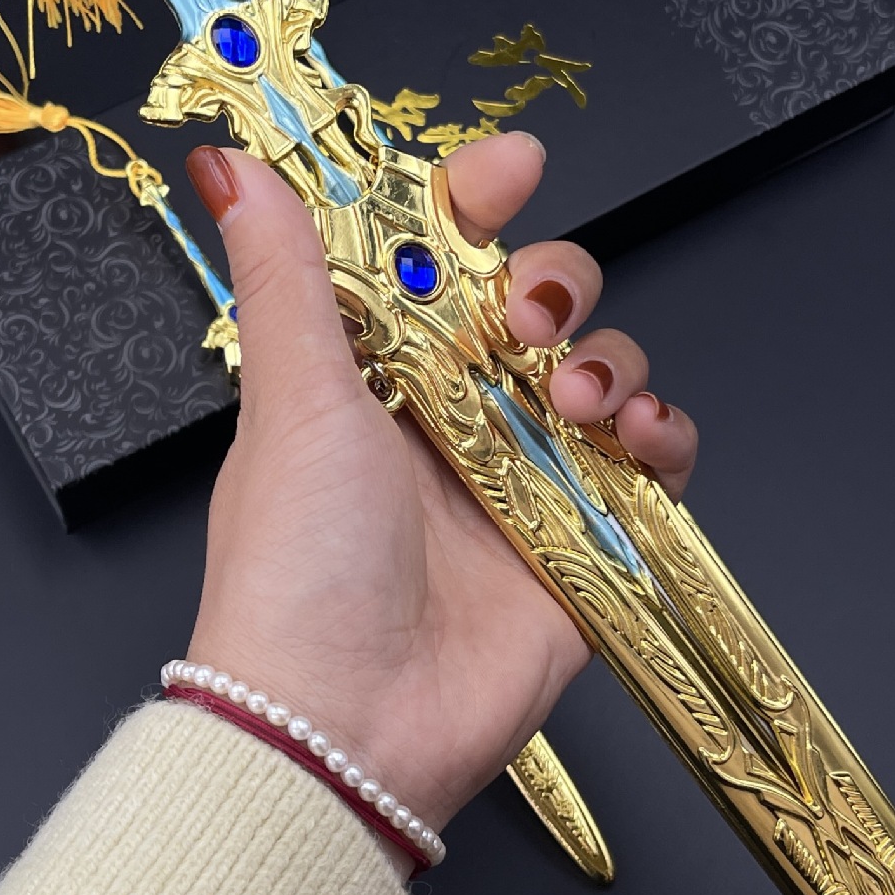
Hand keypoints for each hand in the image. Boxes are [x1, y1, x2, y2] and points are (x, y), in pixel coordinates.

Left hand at [183, 133, 697, 857]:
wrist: (346, 726)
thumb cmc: (297, 573)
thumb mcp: (293, 404)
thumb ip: (288, 278)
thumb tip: (230, 168)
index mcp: (375, 372)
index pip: (437, 258)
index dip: (477, 204)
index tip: (512, 168)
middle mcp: (453, 416)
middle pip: (537, 304)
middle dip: (555, 284)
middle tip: (529, 317)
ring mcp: (524, 478)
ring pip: (604, 370)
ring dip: (614, 358)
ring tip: (580, 395)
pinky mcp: (584, 542)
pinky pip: (652, 464)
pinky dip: (664, 437)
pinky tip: (638, 440)